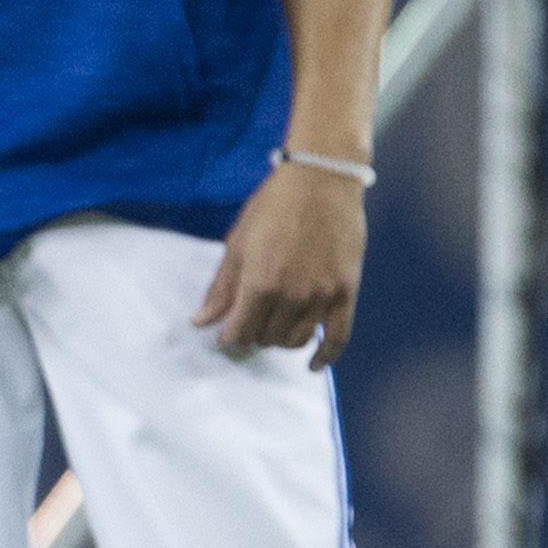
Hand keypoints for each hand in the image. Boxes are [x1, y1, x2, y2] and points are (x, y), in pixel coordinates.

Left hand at [195, 161, 364, 363]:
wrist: (322, 182)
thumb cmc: (273, 207)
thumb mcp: (237, 244)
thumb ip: (221, 288)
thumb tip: (200, 322)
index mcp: (259, 283)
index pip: (239, 332)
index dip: (229, 338)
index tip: (226, 336)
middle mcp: (292, 296)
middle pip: (267, 338)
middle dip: (254, 335)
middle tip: (250, 324)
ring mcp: (322, 296)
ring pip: (297, 340)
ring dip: (281, 340)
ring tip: (274, 327)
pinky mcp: (346, 292)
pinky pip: (338, 337)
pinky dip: (326, 357)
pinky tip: (313, 365)